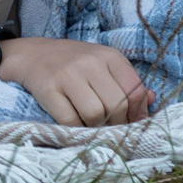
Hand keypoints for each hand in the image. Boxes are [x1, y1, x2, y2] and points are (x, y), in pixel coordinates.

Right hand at [0, 37, 153, 126]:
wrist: (31, 55)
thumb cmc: (74, 64)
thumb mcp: (103, 66)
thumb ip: (127, 84)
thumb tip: (150, 103)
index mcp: (109, 56)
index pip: (134, 91)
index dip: (136, 113)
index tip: (129, 122)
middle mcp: (90, 62)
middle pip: (116, 106)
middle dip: (115, 123)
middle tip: (109, 126)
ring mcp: (68, 75)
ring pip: (96, 115)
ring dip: (95, 126)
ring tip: (89, 122)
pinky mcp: (48, 89)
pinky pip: (70, 120)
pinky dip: (75, 128)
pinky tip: (74, 121)